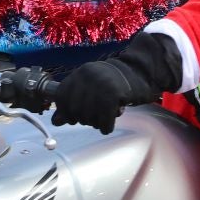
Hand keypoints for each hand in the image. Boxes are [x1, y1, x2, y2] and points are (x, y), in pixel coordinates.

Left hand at [53, 33, 180, 131]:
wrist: (143, 73)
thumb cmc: (115, 83)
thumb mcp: (91, 88)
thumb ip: (73, 102)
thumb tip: (56, 121)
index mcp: (80, 73)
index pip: (62, 98)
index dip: (65, 112)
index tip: (73, 117)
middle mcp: (88, 76)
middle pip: (75, 109)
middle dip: (83, 119)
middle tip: (95, 117)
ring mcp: (101, 84)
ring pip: (88, 116)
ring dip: (96, 123)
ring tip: (104, 117)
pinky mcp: (114, 93)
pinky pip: (104, 119)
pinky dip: (106, 126)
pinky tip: (109, 125)